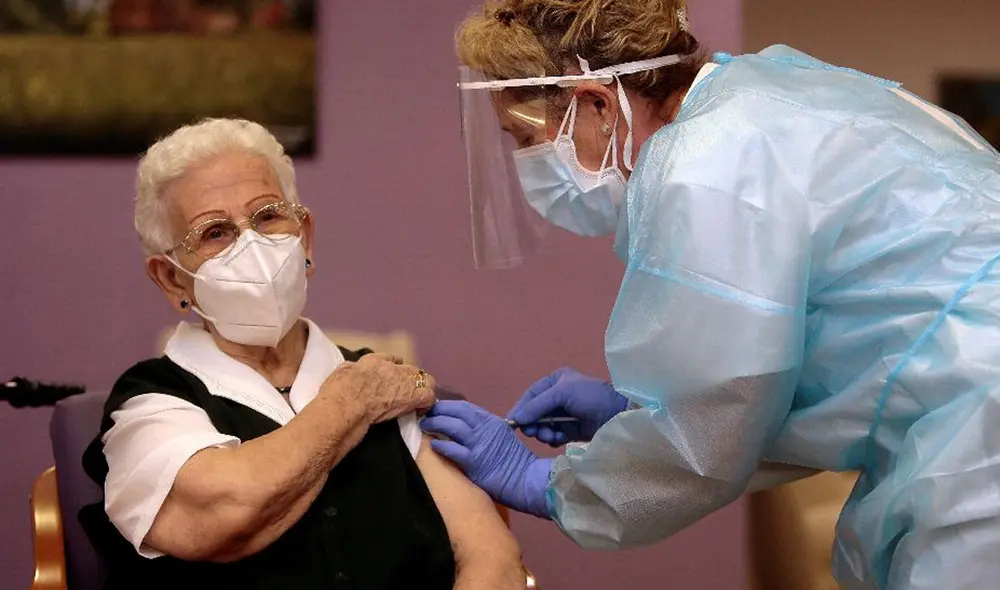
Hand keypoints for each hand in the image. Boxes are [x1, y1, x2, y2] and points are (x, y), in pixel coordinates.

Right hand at [320, 355, 435, 422]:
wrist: (348, 402)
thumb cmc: (338, 391)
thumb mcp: (340, 373)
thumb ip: (349, 370)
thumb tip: (350, 370)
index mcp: (372, 361)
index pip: (389, 359)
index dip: (394, 367)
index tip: (394, 375)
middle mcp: (391, 367)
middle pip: (410, 369)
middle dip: (411, 379)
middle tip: (406, 393)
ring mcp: (404, 380)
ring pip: (425, 379)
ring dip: (422, 389)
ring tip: (418, 402)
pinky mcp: (413, 395)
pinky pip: (429, 396)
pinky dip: (427, 403)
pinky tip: (420, 411)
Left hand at [420, 401, 551, 518]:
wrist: (526, 481)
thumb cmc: (514, 462)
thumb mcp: (502, 437)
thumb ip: (485, 430)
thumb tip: (465, 427)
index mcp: (492, 421)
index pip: (465, 407)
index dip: (448, 406)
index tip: (436, 408)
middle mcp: (485, 428)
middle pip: (456, 412)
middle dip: (438, 411)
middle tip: (426, 414)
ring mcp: (479, 444)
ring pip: (451, 426)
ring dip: (435, 424)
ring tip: (425, 426)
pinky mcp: (474, 461)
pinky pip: (452, 449)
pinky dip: (440, 445)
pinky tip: (433, 445)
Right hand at [507, 367, 627, 445]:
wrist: (619, 415)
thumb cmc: (591, 397)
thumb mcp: (562, 393)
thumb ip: (537, 405)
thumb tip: (515, 419)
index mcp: (556, 382)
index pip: (531, 395)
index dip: (521, 409)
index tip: (511, 423)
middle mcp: (558, 397)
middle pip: (535, 412)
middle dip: (533, 422)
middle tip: (532, 432)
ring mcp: (565, 414)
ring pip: (543, 425)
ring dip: (543, 432)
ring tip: (549, 436)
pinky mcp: (572, 430)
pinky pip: (554, 435)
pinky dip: (552, 438)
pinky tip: (557, 439)